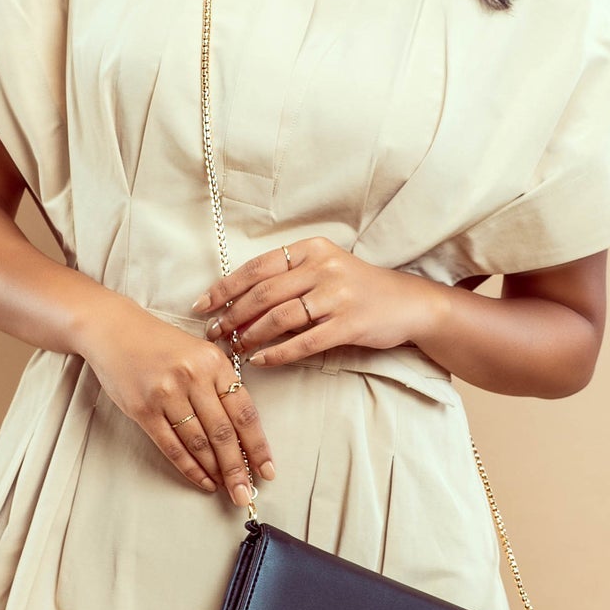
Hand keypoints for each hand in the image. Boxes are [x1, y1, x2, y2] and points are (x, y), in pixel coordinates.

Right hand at [79, 299, 275, 504]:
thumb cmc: (162, 344)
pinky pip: (171, 446)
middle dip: (238, 469)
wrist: (115, 330)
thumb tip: (244, 432)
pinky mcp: (143, 409)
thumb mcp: (200, 352)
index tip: (267, 471)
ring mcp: (167, 394)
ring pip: (199, 443)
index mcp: (214, 363)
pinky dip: (189, 468)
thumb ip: (221, 384)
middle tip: (246, 495)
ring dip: (215, 471)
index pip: (244, 412)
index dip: (258, 446)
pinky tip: (202, 480)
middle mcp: (193, 377)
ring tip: (227, 489)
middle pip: (223, 433)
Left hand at [190, 237, 437, 368]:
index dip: (225, 288)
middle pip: (263, 293)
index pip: (257, 267)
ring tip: (234, 347)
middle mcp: (323, 268)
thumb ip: (289, 279)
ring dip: (250, 335)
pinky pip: (304, 342)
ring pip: (280, 318)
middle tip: (213, 333)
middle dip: (231, 315)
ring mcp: (338, 296)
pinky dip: (278, 353)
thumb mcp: (325, 270)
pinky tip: (260, 360)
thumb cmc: (358, 288)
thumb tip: (238, 302)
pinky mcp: (349, 324)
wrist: (408, 303)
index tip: (202, 305)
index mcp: (312, 249)